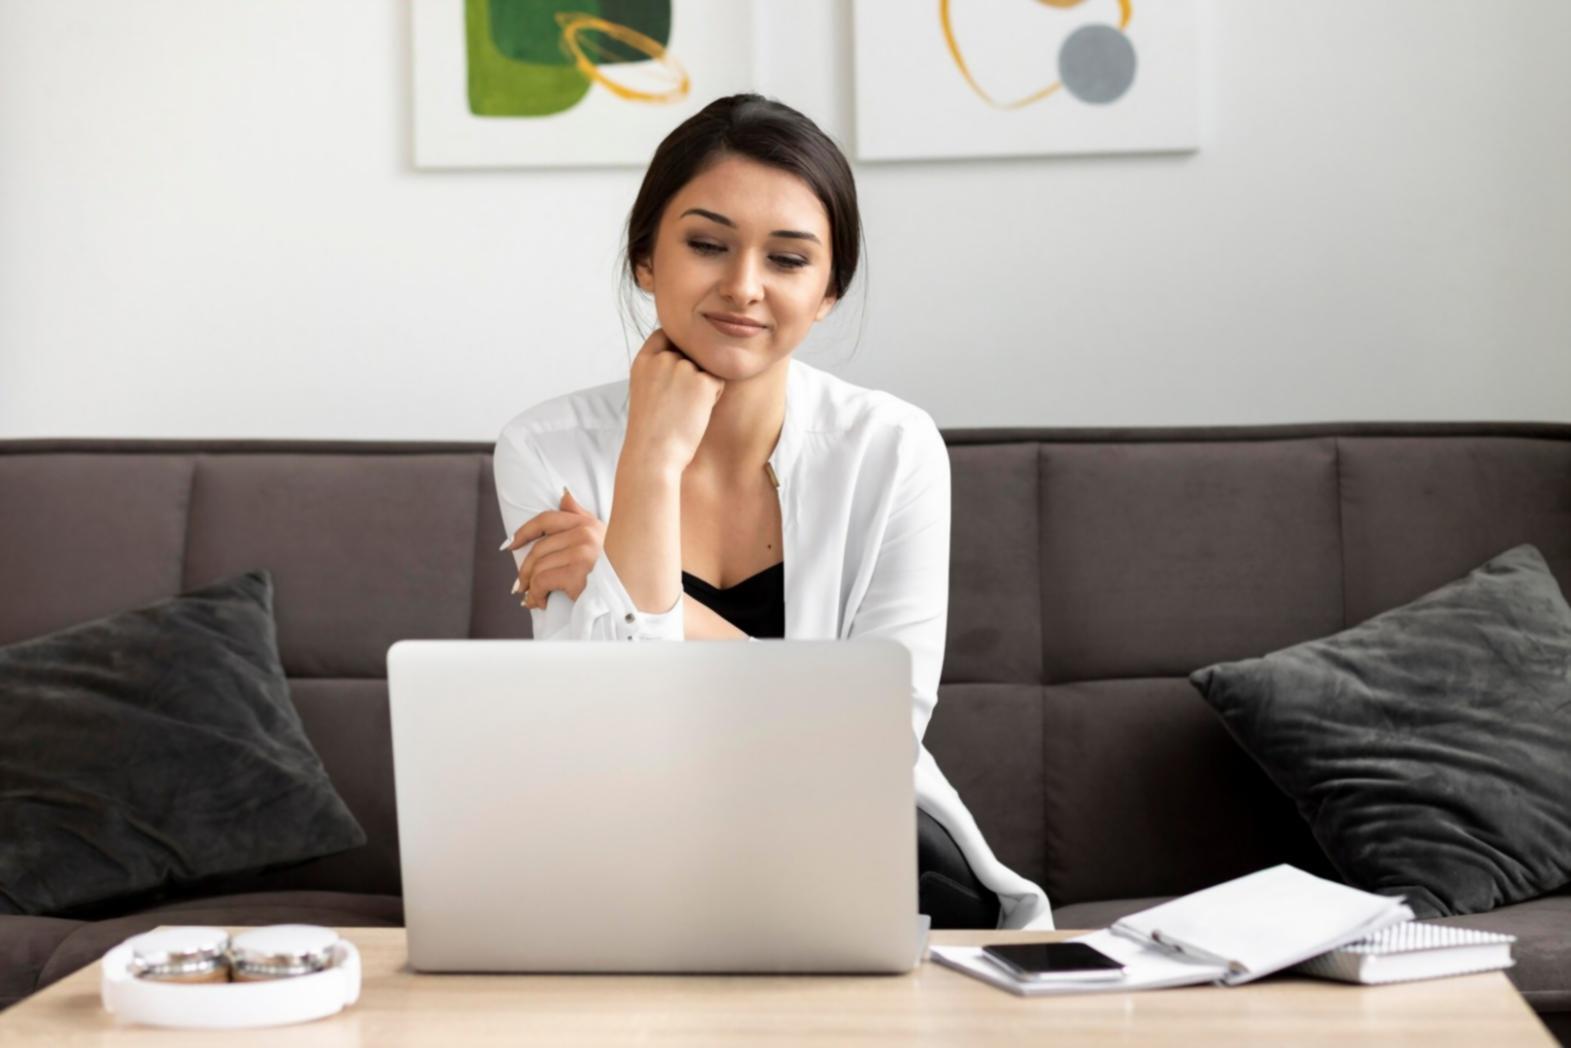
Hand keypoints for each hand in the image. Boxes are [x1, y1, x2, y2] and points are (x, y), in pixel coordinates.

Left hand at [501, 488, 604, 609]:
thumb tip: (564, 494)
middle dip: (525, 570)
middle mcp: (585, 534)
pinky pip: (542, 582)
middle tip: (520, 586)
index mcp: (588, 524)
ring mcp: (582, 552)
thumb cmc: (614, 572)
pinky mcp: (577, 574)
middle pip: (538, 548)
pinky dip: (535, 596)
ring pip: (538, 567)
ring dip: (530, 587)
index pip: (546, 519)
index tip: (509, 545)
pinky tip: (539, 603)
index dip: (524, 532)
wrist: (630, 597)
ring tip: (532, 598)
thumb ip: (580, 516)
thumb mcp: (601, 538)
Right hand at [623, 327, 724, 474]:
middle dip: (692, 371)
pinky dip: (713, 397)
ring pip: (705, 367)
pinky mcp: (702, 381)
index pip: (664, 334)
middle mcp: (662, 358)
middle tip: (678, 403)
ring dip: (703, 386)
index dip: (676, 345)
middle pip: (690, 352)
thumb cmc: (651, 431)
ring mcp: (682, 367)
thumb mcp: (645, 390)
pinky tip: (695, 414)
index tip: (680, 360)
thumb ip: (659, 368)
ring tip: (685, 410)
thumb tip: (686, 355)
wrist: (652, 455)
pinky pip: (718, 382)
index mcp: (643, 360)